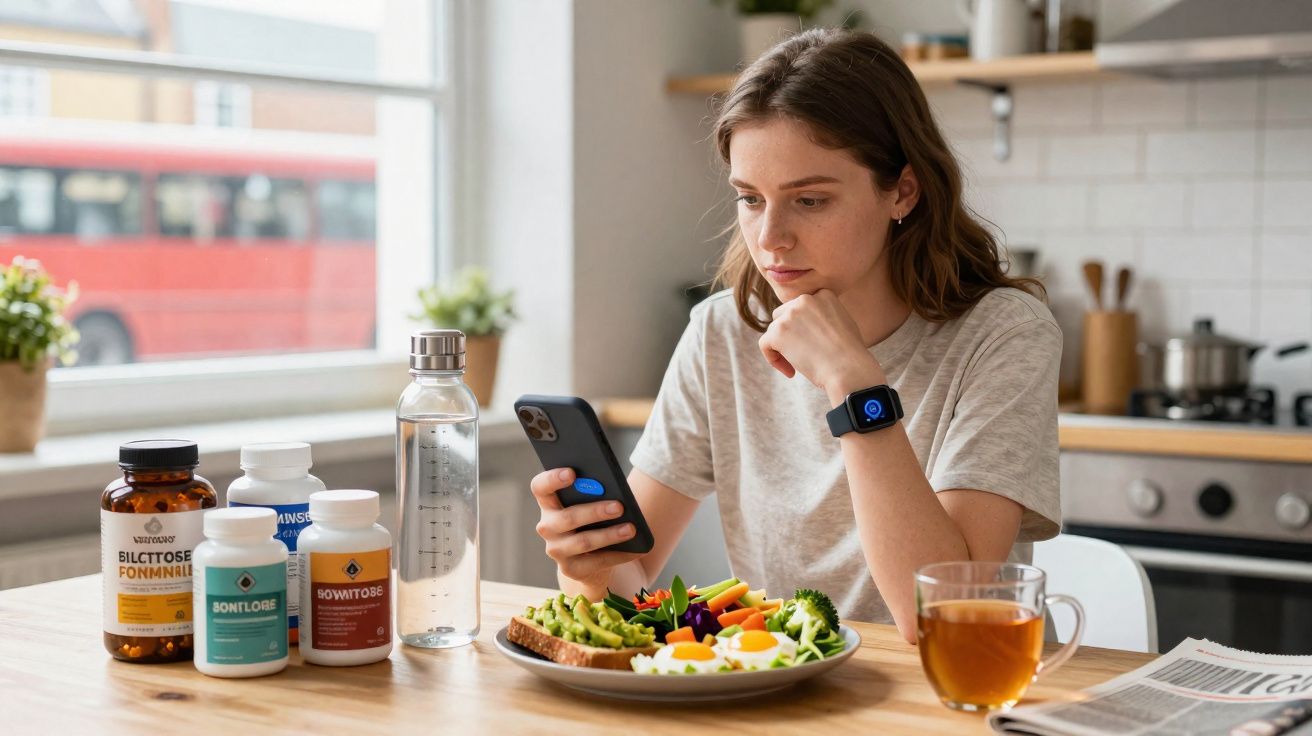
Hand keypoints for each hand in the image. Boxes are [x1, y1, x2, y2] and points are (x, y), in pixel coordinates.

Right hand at [530, 468, 642, 585]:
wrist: (590, 558)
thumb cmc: (593, 519)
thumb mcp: (591, 504)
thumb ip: (594, 494)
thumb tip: (614, 492)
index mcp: (549, 503)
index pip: (540, 487)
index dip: (552, 479)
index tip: (572, 472)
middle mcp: (547, 527)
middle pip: (567, 517)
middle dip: (595, 511)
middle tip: (619, 506)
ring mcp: (556, 550)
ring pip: (583, 541)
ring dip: (609, 535)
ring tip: (631, 528)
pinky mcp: (570, 569)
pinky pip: (596, 562)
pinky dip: (618, 555)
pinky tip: (635, 549)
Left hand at [758, 289, 884, 397]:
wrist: (848, 369)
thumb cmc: (850, 354)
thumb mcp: (843, 323)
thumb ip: (824, 316)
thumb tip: (805, 322)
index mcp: (823, 294)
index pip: (801, 307)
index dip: (802, 327)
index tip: (812, 344)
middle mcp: (805, 299)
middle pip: (783, 315)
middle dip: (788, 334)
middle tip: (802, 355)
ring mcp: (790, 314)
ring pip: (774, 331)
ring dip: (782, 348)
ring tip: (799, 367)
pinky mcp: (778, 331)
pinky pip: (765, 344)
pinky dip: (773, 359)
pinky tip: (790, 372)